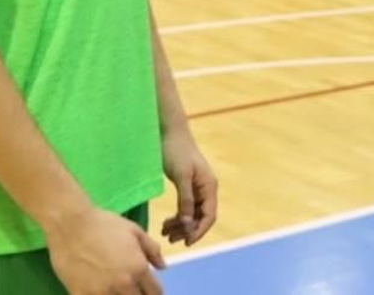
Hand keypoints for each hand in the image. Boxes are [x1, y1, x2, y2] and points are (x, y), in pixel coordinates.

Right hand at [45, 205, 165, 294]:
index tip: (147, 289)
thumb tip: (162, 267)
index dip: (153, 292)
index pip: (155, 293)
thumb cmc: (104, 224)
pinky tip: (98, 291)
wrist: (71, 225)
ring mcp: (101, 292)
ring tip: (115, 289)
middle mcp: (123, 285)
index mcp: (138, 269)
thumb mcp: (134, 231)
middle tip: (132, 288)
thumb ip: (152, 250)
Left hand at [161, 129, 218, 245]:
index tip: (186, 242)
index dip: (199, 230)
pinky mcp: (187, 185)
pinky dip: (177, 216)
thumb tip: (187, 222)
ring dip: (180, 225)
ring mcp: (197, 187)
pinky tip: (166, 222)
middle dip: (187, 229)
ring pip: (191, 213)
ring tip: (164, 232)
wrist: (169, 131)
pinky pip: (185, 206)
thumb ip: (185, 199)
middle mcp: (206, 188)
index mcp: (209, 186)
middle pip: (200, 217)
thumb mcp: (180, 176)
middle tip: (170, 239)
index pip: (209, 215)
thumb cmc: (175, 150)